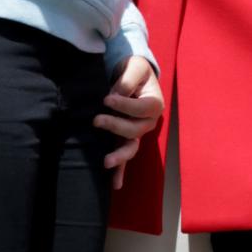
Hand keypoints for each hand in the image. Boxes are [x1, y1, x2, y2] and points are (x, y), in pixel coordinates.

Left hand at [95, 55, 163, 189]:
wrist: (132, 75)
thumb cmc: (135, 70)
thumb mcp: (135, 67)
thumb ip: (128, 80)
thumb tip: (115, 96)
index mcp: (154, 104)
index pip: (141, 109)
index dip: (124, 105)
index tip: (106, 99)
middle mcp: (148, 122)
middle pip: (135, 130)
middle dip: (115, 126)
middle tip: (96, 120)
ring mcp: (137, 133)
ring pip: (131, 148)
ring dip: (119, 157)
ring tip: (106, 162)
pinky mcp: (125, 139)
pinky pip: (124, 157)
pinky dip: (120, 171)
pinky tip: (115, 185)